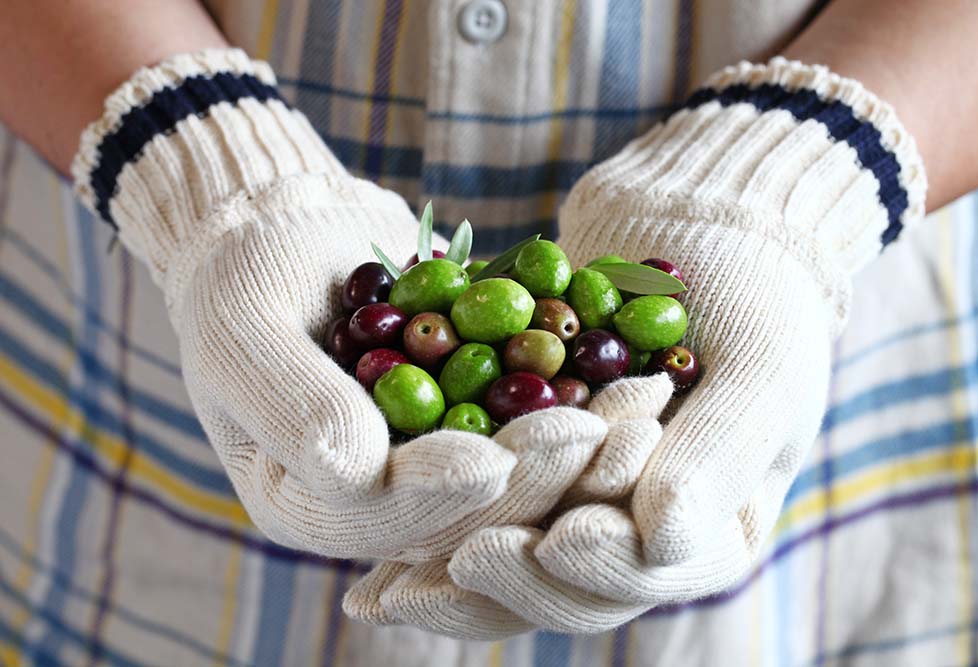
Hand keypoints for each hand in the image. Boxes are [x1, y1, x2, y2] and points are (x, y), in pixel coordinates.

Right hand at [174, 175, 611, 559]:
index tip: (495, 456)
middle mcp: (374, 501)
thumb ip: (293, 405)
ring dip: (581, 446)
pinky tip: (638, 377)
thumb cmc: (248, 272)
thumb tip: (360, 468)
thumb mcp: (244, 328)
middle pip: (465, 509)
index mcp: (306, 499)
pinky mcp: (473, 424)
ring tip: (642, 401)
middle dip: (533, 476)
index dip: (439, 492)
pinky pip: (534, 424)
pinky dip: (586, 401)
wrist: (292, 227)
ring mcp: (430, 465)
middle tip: (600, 430)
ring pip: (517, 475)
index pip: (380, 516)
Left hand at [342, 56, 927, 635]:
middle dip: (510, 578)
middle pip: (569, 587)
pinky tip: (369, 554)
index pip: (654, 572)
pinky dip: (428, 517)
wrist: (693, 224)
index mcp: (712, 528)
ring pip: (510, 557)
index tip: (559, 538)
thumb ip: (718, 457)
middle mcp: (639, 529)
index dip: (604, 566)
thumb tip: (658, 538)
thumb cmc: (749, 294)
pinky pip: (473, 499)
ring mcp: (578, 497)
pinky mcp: (526, 460)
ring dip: (450, 571)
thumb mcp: (757, 370)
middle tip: (451, 566)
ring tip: (383, 594)